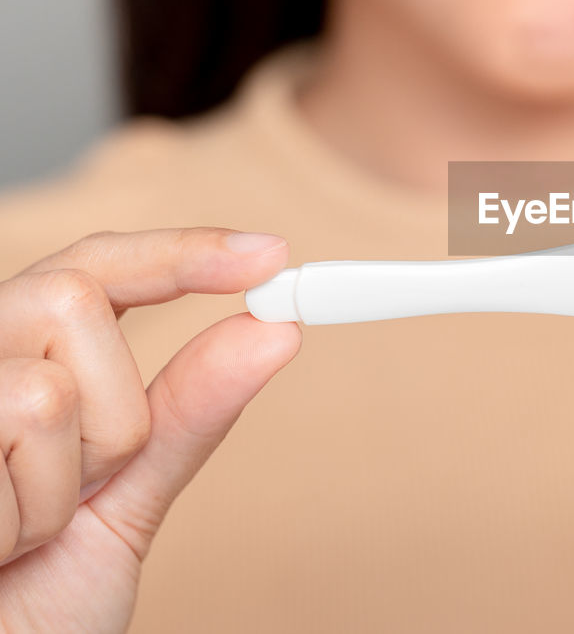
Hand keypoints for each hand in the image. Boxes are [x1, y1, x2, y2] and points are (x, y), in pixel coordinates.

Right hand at [0, 229, 299, 632]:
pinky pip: (15, 432)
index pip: (98, 268)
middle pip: (75, 298)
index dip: (183, 251)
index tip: (270, 257)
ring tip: (24, 532)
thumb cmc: (39, 594)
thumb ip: (190, 411)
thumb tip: (276, 328)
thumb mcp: (130, 496)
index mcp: (23, 359)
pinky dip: (25, 513)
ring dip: (64, 483)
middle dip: (113, 408)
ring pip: (50, 385)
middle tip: (86, 486)